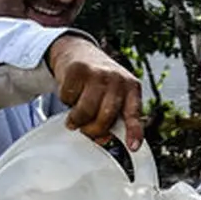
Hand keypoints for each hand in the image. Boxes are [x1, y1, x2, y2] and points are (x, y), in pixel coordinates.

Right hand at [47, 35, 143, 149]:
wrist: (80, 52)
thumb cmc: (99, 81)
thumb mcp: (115, 94)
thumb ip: (114, 116)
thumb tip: (103, 140)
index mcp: (132, 88)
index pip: (134, 113)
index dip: (134, 131)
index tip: (133, 147)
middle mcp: (118, 79)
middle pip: (105, 117)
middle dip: (94, 130)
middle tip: (86, 130)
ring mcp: (98, 73)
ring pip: (85, 111)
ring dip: (77, 119)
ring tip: (75, 117)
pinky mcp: (77, 70)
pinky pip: (68, 98)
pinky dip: (66, 101)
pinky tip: (72, 94)